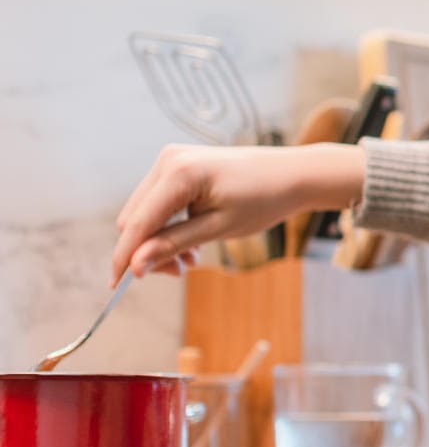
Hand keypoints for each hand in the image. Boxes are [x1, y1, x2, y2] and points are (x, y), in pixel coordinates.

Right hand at [112, 143, 363, 284]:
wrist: (292, 174)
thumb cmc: (263, 199)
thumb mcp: (217, 228)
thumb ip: (173, 245)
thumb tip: (135, 266)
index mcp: (179, 172)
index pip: (137, 223)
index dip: (125, 256)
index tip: (117, 287)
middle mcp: (169, 160)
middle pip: (134, 218)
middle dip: (148, 250)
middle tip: (180, 271)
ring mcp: (172, 160)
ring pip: (143, 213)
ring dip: (159, 240)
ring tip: (191, 259)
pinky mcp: (179, 165)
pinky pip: (158, 203)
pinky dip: (168, 226)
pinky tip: (191, 242)